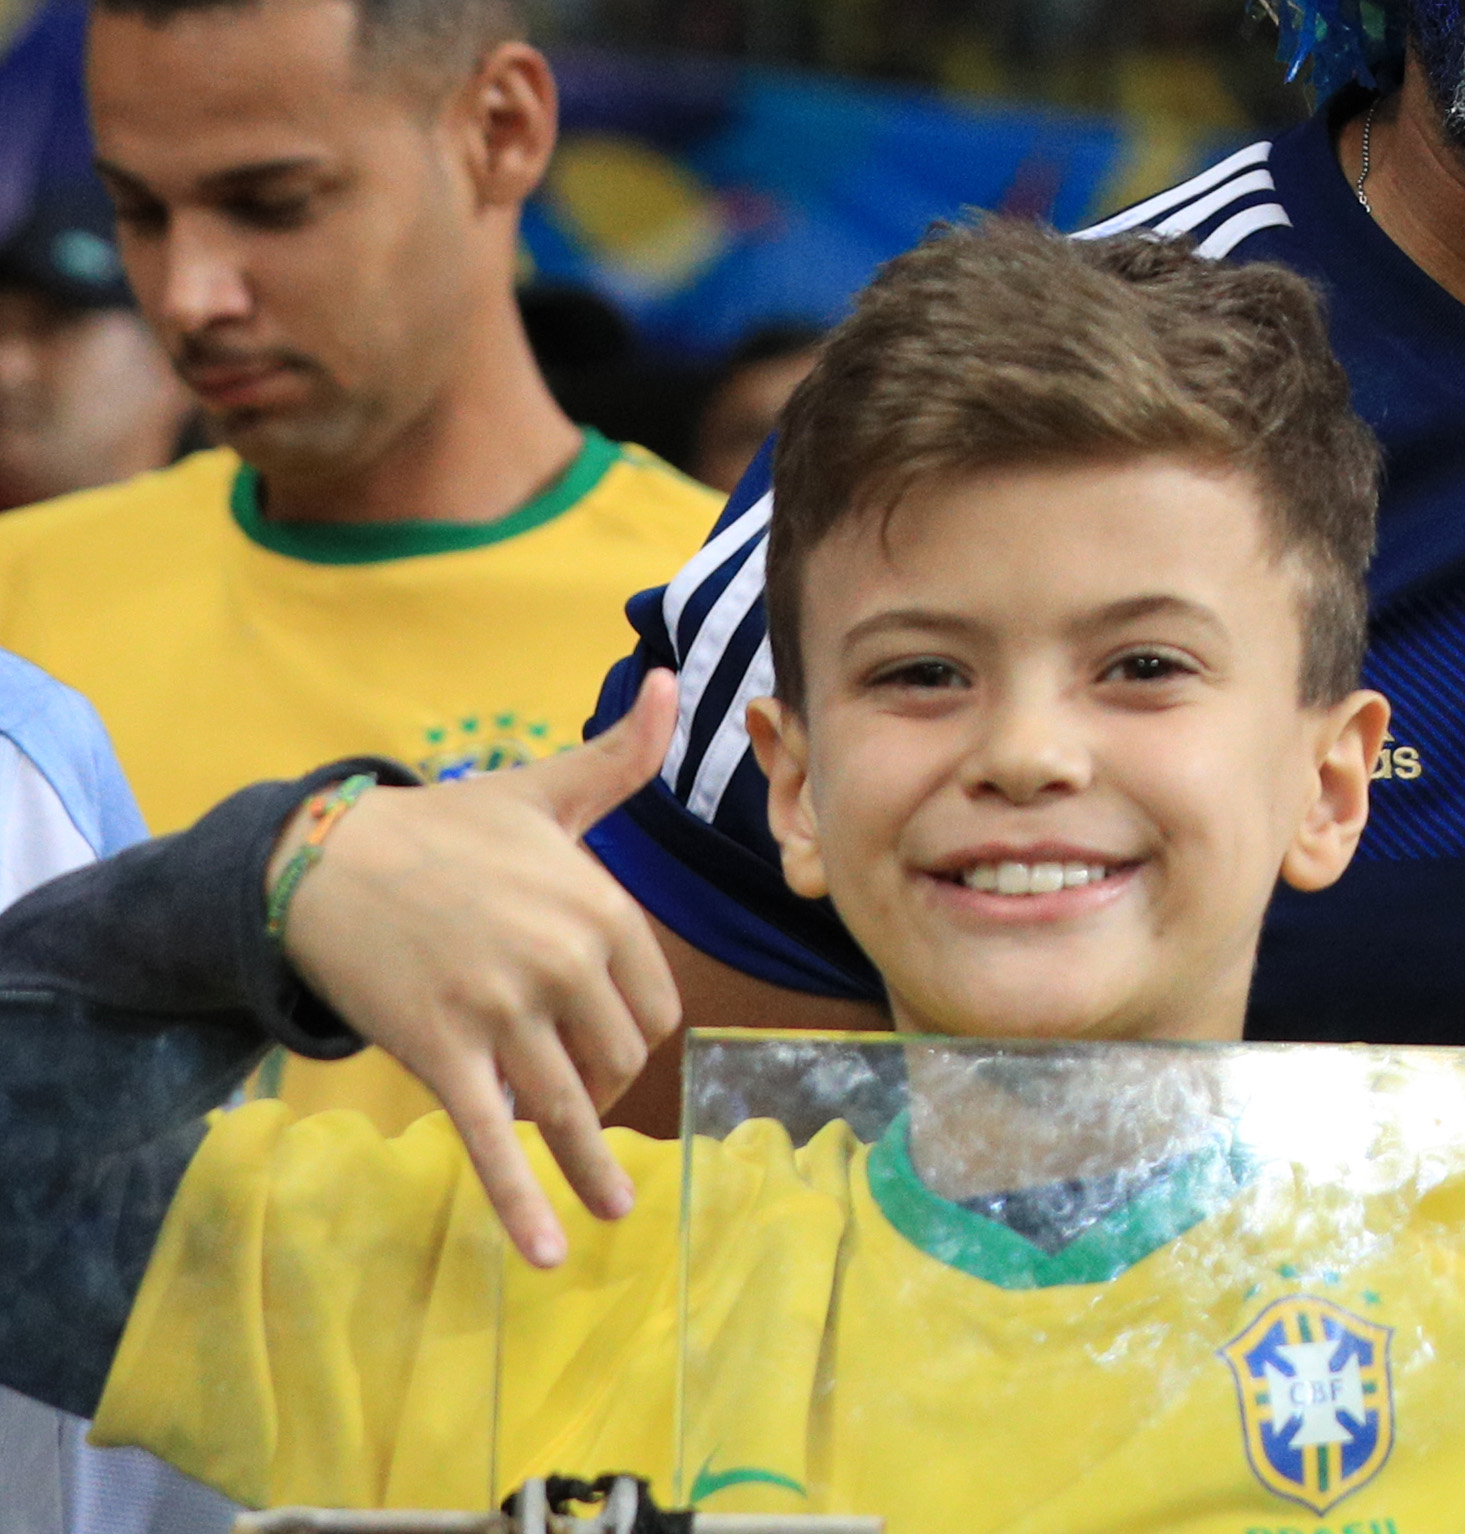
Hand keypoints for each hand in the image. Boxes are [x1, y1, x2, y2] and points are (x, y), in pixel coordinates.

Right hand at [275, 671, 687, 1269]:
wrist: (329, 861)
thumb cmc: (449, 830)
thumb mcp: (545, 791)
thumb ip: (617, 758)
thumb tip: (663, 685)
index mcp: (600, 908)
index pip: (656, 1006)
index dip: (637, 1031)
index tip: (613, 1040)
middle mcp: (561, 962)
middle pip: (617, 1060)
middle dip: (602, 1079)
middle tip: (572, 1084)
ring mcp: (502, 1013)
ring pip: (568, 1105)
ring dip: (589, 1162)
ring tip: (615, 1211)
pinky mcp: (444, 1056)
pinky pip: (495, 1140)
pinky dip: (523, 1200)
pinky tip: (547, 1251)